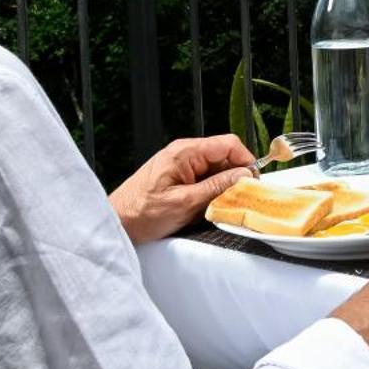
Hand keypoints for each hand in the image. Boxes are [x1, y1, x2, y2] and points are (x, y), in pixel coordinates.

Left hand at [109, 135, 255, 243]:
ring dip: (222, 187)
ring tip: (217, 206)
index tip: (252, 182)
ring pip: (216, 170)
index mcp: (185, 152)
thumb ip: (216, 188)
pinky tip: (205, 207)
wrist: (116, 224)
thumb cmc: (140, 214)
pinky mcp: (179, 177)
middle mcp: (184, 153)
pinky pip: (205, 180)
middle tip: (237, 199)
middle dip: (234, 177)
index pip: (228, 144)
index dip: (246, 161)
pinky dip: (211, 192)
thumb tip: (243, 176)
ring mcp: (181, 165)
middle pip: (225, 157)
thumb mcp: (184, 203)